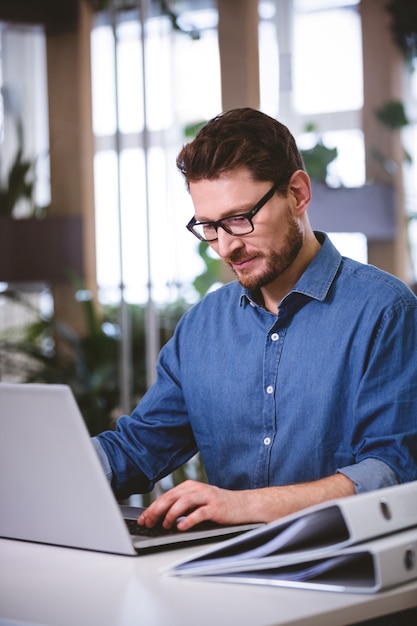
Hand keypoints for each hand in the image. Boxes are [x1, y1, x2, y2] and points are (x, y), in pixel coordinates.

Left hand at [137, 479, 252, 530]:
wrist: (244, 505)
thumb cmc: (219, 506)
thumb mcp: (198, 502)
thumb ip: (182, 506)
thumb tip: (159, 518)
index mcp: (190, 487)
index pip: (166, 496)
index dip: (152, 507)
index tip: (143, 519)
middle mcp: (197, 489)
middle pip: (171, 497)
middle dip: (157, 510)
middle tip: (148, 522)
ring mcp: (207, 497)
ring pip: (183, 502)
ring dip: (171, 514)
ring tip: (165, 525)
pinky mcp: (216, 507)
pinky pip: (200, 513)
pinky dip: (188, 520)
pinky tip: (181, 527)